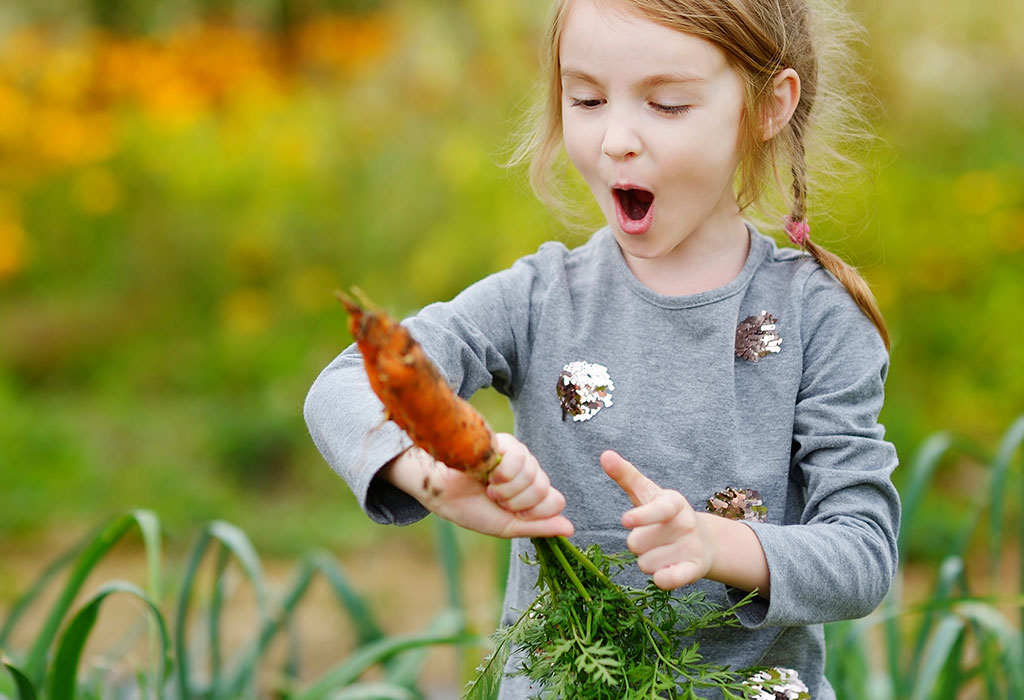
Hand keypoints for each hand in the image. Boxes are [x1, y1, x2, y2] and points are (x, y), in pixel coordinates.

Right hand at [381, 435, 573, 539]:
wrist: (441, 491)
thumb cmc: (471, 509)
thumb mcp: (508, 526)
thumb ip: (540, 527)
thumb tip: (571, 529)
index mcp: (532, 493)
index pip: (557, 501)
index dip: (534, 512)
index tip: (511, 513)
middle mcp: (530, 472)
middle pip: (545, 489)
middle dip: (517, 502)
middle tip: (496, 498)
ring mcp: (519, 455)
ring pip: (534, 475)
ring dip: (507, 489)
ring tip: (489, 487)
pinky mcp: (505, 442)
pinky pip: (519, 459)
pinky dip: (501, 474)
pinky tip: (487, 474)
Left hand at [601, 450, 712, 589]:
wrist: (704, 541)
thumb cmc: (665, 515)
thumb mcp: (647, 493)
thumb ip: (626, 475)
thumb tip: (605, 454)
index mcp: (673, 502)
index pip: (657, 509)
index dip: (641, 516)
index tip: (625, 520)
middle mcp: (685, 523)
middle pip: (637, 543)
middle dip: (636, 544)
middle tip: (649, 538)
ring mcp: (692, 547)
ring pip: (646, 563)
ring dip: (646, 561)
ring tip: (660, 551)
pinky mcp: (695, 569)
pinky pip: (669, 580)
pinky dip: (662, 579)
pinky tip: (664, 572)